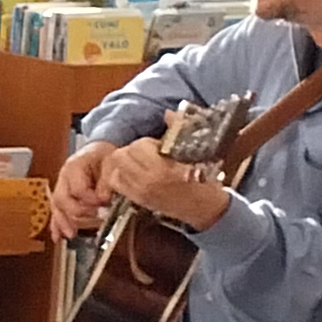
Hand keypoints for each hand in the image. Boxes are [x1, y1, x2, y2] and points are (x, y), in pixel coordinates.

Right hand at [49, 140, 123, 238]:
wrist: (98, 151)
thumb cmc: (104, 155)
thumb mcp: (110, 161)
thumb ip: (107, 180)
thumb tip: (103, 198)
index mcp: (74, 167)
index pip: (78, 189)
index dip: (91, 199)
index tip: (105, 203)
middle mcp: (63, 178)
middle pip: (62, 200)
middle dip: (79, 212)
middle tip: (97, 217)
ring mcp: (61, 187)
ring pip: (56, 207)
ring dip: (63, 222)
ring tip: (71, 234)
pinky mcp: (63, 196)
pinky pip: (57, 211)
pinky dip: (57, 224)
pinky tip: (57, 236)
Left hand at [100, 138, 231, 230]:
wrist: (206, 208)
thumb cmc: (204, 179)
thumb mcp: (196, 153)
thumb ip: (179, 131)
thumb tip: (168, 113)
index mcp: (163, 169)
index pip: (139, 146)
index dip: (148, 143)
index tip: (159, 147)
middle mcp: (147, 181)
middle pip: (121, 156)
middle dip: (133, 151)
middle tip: (147, 154)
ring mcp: (139, 192)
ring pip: (115, 168)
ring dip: (125, 163)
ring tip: (141, 164)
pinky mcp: (136, 199)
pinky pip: (116, 183)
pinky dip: (121, 176)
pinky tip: (135, 175)